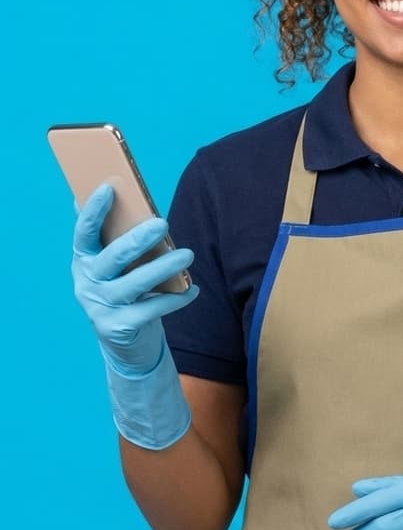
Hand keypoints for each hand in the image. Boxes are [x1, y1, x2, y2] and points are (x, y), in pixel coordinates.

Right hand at [72, 183, 198, 448]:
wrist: (124, 343)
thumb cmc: (125, 290)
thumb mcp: (115, 266)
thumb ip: (116, 236)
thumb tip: (117, 188)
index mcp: (83, 261)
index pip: (83, 233)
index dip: (94, 210)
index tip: (109, 186)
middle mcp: (86, 283)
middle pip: (112, 258)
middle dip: (137, 240)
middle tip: (163, 223)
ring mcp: (101, 307)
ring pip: (135, 284)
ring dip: (164, 268)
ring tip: (188, 255)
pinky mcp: (120, 328)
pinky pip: (152, 309)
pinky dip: (176, 299)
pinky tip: (193, 290)